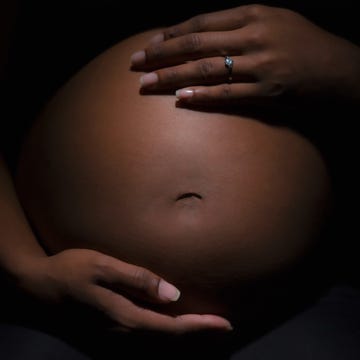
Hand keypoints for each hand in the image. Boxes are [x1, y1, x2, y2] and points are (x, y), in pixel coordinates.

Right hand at [16, 249, 231, 333]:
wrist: (39, 285)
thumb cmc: (72, 269)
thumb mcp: (103, 267)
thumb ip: (137, 280)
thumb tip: (172, 294)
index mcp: (125, 317)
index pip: (171, 326)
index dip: (199, 326)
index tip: (224, 323)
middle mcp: (123, 332)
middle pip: (168, 338)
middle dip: (198, 332)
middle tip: (223, 325)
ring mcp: (115, 334)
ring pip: (158, 339)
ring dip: (185, 333)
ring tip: (206, 324)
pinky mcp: (109, 329)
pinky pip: (146, 334)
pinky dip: (167, 330)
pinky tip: (173, 320)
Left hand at [130, 5, 359, 106]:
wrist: (340, 69)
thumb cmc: (304, 44)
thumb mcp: (273, 21)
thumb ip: (240, 25)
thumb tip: (206, 35)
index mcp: (253, 14)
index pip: (201, 22)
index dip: (171, 34)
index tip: (149, 44)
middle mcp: (254, 36)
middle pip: (196, 44)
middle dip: (161, 54)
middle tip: (134, 63)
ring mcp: (261, 65)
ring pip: (207, 69)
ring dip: (172, 77)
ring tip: (146, 84)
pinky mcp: (268, 92)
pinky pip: (228, 94)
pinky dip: (203, 97)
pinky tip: (181, 100)